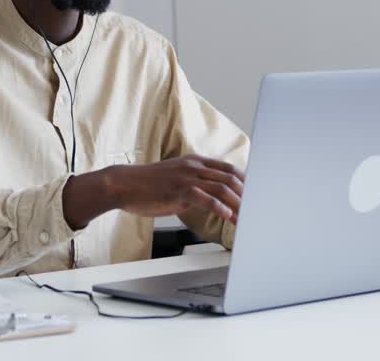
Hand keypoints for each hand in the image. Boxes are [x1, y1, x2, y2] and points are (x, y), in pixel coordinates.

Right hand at [108, 154, 244, 223]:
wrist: (123, 184)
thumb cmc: (146, 185)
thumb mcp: (174, 178)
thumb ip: (193, 185)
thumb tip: (208, 200)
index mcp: (193, 162)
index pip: (227, 169)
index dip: (244, 182)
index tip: (254, 195)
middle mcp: (193, 167)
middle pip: (229, 178)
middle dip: (246, 194)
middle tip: (256, 208)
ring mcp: (186, 178)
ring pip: (221, 188)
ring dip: (238, 204)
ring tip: (247, 217)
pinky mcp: (178, 191)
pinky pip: (205, 198)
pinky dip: (220, 208)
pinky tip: (227, 216)